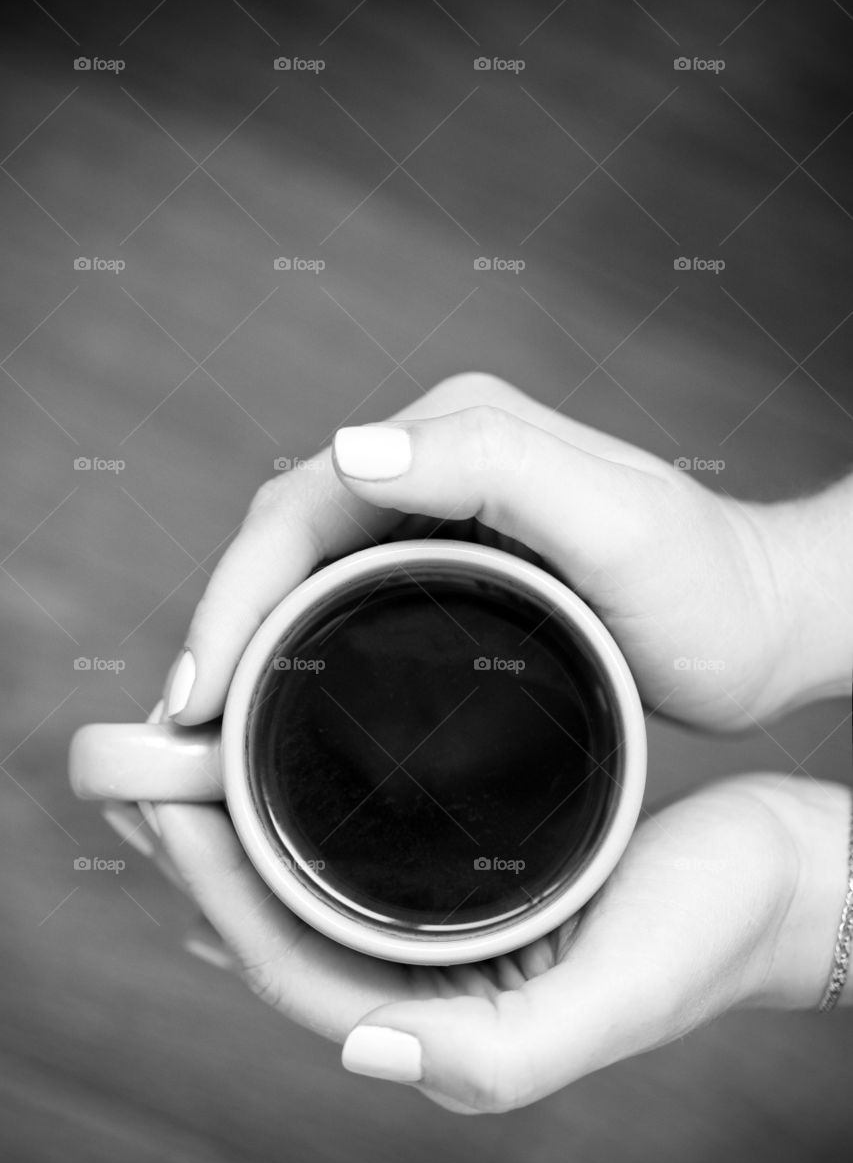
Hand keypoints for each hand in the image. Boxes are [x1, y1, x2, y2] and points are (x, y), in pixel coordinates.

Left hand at [105, 773, 849, 1112]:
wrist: (780, 873)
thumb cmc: (713, 931)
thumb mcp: (620, 991)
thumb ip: (500, 1047)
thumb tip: (367, 1050)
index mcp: (452, 1027)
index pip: (297, 970)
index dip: (218, 896)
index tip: (167, 806)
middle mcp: (433, 987)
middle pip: (285, 925)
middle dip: (204, 855)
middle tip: (142, 771)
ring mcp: (448, 935)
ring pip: (313, 886)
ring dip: (243, 826)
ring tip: (188, 757)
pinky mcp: (470, 885)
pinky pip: (358, 853)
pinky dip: (305, 811)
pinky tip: (281, 762)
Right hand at [167, 373, 808, 732]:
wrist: (763, 624)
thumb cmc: (705, 585)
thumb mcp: (615, 521)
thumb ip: (492, 465)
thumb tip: (347, 448)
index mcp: (453, 434)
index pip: (299, 506)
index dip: (233, 594)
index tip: (196, 693)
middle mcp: (436, 460)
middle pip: (286, 536)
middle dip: (222, 621)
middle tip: (181, 726)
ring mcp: (442, 512)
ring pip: (307, 568)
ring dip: (248, 637)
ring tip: (207, 727)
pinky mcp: (453, 562)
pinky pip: (347, 593)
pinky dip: (298, 644)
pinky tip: (280, 701)